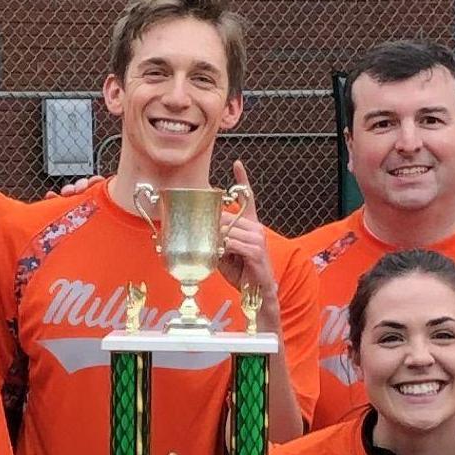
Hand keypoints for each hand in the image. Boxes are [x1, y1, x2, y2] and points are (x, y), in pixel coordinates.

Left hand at [214, 171, 280, 312]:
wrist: (257, 290)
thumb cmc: (240, 270)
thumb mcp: (224, 251)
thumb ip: (216, 238)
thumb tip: (200, 231)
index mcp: (249, 224)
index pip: (247, 197)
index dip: (242, 180)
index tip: (237, 163)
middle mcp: (255, 227)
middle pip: (227, 216)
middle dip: (210, 224)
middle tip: (198, 231)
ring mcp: (257, 238)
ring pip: (227, 230)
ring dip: (214, 239)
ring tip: (208, 247)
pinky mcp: (256, 251)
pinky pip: (232, 244)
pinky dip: (221, 249)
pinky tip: (217, 253)